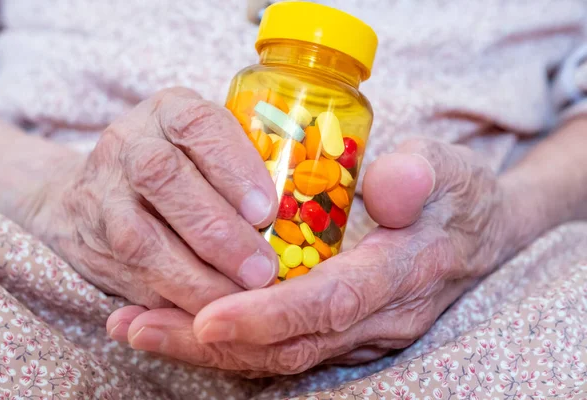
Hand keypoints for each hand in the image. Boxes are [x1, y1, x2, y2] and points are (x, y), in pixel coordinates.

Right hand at [30, 87, 279, 316]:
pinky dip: (172, 300)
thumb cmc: (179, 167)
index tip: (266, 211)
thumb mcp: (207, 147)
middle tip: (261, 270)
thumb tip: (300, 212)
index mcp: (168, 111)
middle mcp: (128, 146)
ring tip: (239, 300)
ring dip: (195, 277)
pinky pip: (131, 278)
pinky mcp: (92, 245)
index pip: (197, 125)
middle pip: (163, 177)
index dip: (233, 167)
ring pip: (140, 238)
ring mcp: (103, 196)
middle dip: (217, 231)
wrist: (95, 191)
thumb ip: (245, 166)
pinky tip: (207, 314)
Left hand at [107, 138, 521, 375]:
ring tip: (137, 325)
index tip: (206, 318)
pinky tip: (181, 319)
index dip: (267, 317)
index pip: (328, 305)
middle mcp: (375, 318)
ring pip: (277, 354)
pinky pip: (280, 343)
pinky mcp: (340, 326)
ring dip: (206, 346)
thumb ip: (419, 175)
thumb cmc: (458, 195)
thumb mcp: (449, 170)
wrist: (479, 233)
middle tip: (136, 325)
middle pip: (288, 346)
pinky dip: (228, 337)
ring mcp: (358, 329)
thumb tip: (388, 184)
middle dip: (210, 343)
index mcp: (400, 276)